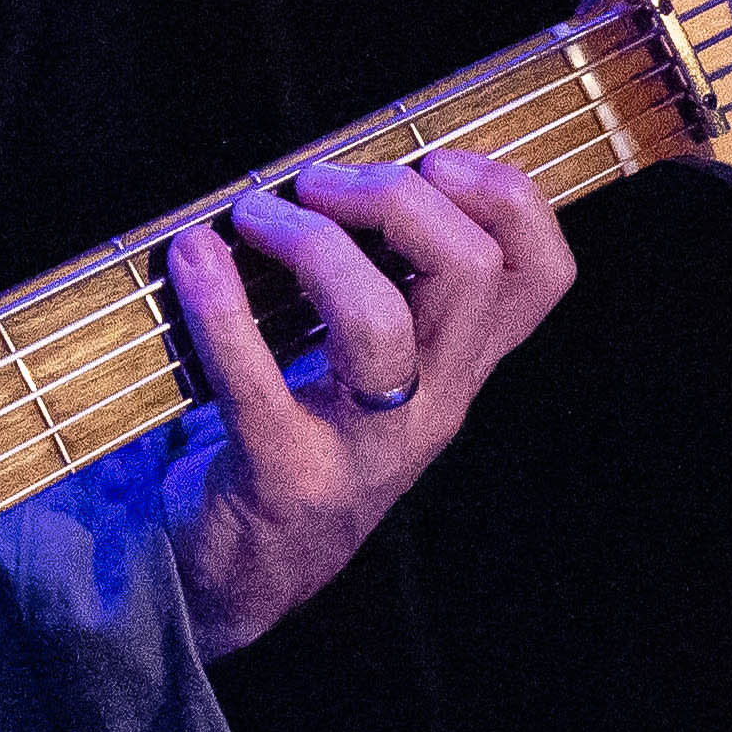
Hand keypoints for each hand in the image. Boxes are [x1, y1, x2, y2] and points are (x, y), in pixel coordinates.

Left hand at [159, 146, 574, 653]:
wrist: (238, 575)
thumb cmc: (294, 436)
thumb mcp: (363, 364)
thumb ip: (375, 279)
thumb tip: (337, 166)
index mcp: (458, 368)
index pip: (541, 276)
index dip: (508, 197)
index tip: (433, 155)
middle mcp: (431, 406)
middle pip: (470, 277)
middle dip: (397, 199)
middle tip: (320, 182)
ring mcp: (365, 449)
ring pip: (381, 326)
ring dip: (313, 246)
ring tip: (255, 216)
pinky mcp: (287, 477)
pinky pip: (259, 383)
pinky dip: (220, 308)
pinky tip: (190, 256)